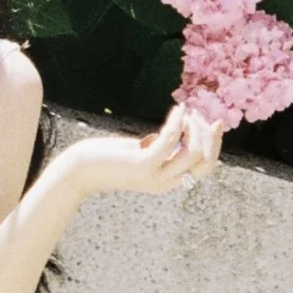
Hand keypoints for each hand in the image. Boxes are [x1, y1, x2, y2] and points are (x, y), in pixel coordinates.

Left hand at [63, 102, 222, 198]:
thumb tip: (176, 131)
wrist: (77, 171)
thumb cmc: (105, 159)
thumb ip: (158, 148)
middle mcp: (164, 183)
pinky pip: (170, 141)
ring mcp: (154, 176)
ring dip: (194, 128)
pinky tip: (178, 109)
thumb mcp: (138, 154)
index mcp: (167, 181)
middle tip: (198, 114)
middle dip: (209, 135)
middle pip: (204, 162)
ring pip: (193, 153)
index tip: (215, 122)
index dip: (215, 145)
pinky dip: (177, 122)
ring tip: (186, 111)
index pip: (204, 168)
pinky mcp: (142, 165)